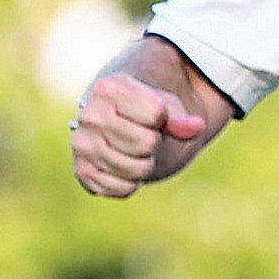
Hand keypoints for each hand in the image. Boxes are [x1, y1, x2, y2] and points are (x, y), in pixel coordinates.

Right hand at [71, 71, 206, 198]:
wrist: (121, 124)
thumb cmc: (147, 112)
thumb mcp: (167, 107)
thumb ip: (182, 117)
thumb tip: (197, 126)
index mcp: (108, 89)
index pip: (155, 113)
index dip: (161, 118)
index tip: (152, 115)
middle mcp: (89, 115)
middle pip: (145, 143)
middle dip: (153, 143)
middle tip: (144, 136)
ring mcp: (82, 145)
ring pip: (135, 170)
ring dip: (145, 165)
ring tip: (135, 151)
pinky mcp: (83, 172)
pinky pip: (122, 189)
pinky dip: (132, 183)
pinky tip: (125, 167)